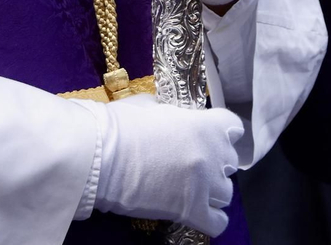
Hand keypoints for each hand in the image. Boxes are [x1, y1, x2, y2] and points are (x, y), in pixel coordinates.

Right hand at [91, 93, 242, 235]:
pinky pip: (218, 223)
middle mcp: (211, 156)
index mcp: (203, 125)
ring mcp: (204, 186)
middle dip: (215, 161)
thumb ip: (168, 113)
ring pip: (226, 193)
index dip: (221, 130)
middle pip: (230, 161)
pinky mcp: (192, 212)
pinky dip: (211, 218)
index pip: (232, 126)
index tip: (209, 133)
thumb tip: (170, 117)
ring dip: (211, 189)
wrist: (98, 156)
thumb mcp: (147, 106)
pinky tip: (197, 211)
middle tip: (192, 161)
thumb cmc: (117, 126)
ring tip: (191, 187)